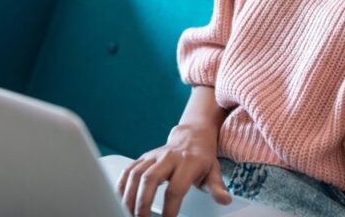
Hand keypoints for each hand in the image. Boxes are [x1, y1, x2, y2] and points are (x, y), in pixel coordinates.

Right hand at [116, 123, 231, 216]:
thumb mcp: (214, 171)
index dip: (170, 207)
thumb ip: (217, 187)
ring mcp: (154, 156)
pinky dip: (121, 184)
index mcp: (187, 162)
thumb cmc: (202, 157)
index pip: (176, 188)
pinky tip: (120, 199)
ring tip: (128, 213)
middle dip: (143, 202)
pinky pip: (128, 169)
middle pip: (150, 179)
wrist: (192, 136)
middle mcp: (168, 157)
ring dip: (129, 196)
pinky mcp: (144, 157)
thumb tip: (224, 200)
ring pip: (136, 174)